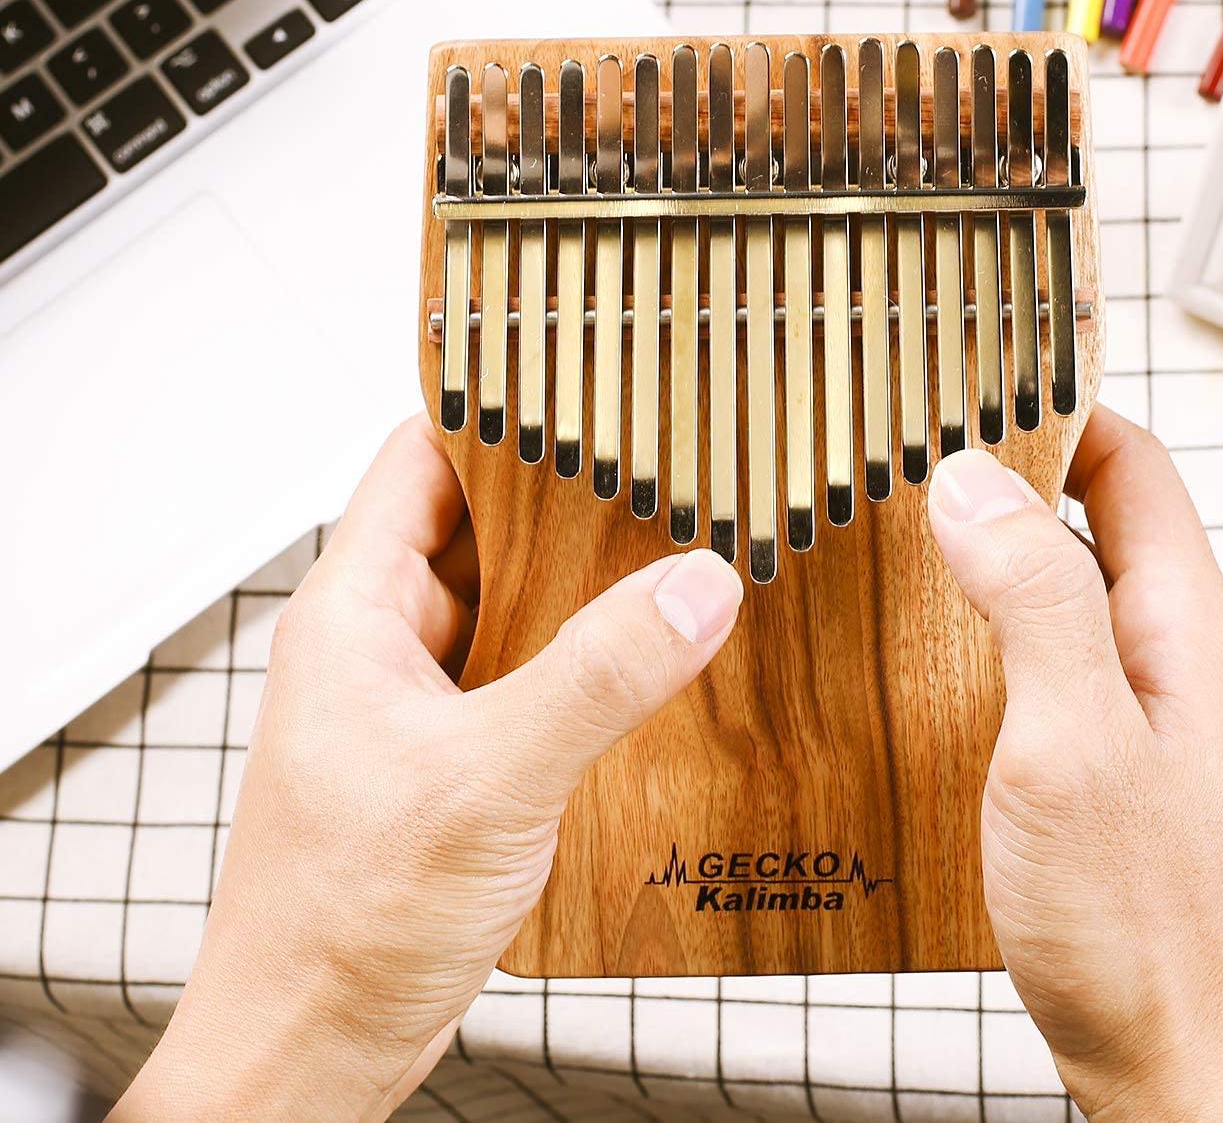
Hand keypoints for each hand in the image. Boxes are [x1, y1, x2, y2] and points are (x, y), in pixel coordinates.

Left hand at [113, 418, 742, 1122]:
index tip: (586, 382)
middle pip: (484, 530)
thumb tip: (697, 586)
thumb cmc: (338, 926)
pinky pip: (528, 680)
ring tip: (679, 557)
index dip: (499, 413)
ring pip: (513, 610)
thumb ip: (597, 676)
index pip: (423, 460)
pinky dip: (585, 666)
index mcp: (356, 615)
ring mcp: (420, 706)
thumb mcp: (487, 780)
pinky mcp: (455, 762)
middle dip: (571, 504)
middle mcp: (385, 647)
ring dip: (585, 592)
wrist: (311, 1054)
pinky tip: (653, 669)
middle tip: (668, 471)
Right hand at [927, 407, 1222, 1122]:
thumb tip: (973, 481)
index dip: (1056, 407)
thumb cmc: (1143, 930)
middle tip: (910, 456)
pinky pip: (1053, 659)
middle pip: (1097, 518)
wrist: (1179, 1067)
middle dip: (1007, 475)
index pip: (1132, 463)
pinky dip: (992, 632)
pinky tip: (931, 657)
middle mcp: (1178, 656)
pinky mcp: (1115, 761)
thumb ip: (1033, 601)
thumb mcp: (1072, 743)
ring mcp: (1149, 710)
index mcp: (1186, 627)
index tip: (972, 376)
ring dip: (993, 558)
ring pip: (1069, 591)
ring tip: (903, 543)